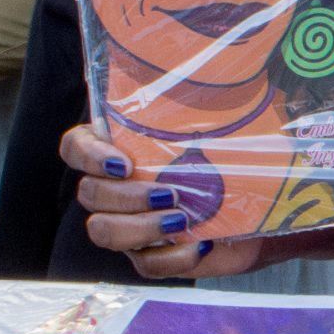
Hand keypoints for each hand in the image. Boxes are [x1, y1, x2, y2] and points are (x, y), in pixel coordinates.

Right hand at [58, 124, 274, 280]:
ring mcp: (129, 225)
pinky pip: (146, 265)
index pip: (75, 147)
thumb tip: (228, 69)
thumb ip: (207, 104)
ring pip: (105, 232)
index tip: (123, 162)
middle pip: (89, 195)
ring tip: (181, 217)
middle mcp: (115, 189)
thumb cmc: (231, 156)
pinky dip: (174, 256)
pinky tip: (202, 242)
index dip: (88, 155)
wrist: (257, 205)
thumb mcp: (221, 126)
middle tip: (168, 192)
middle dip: (125, 196)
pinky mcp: (152, 257)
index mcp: (119, 150)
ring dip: (141, 227)